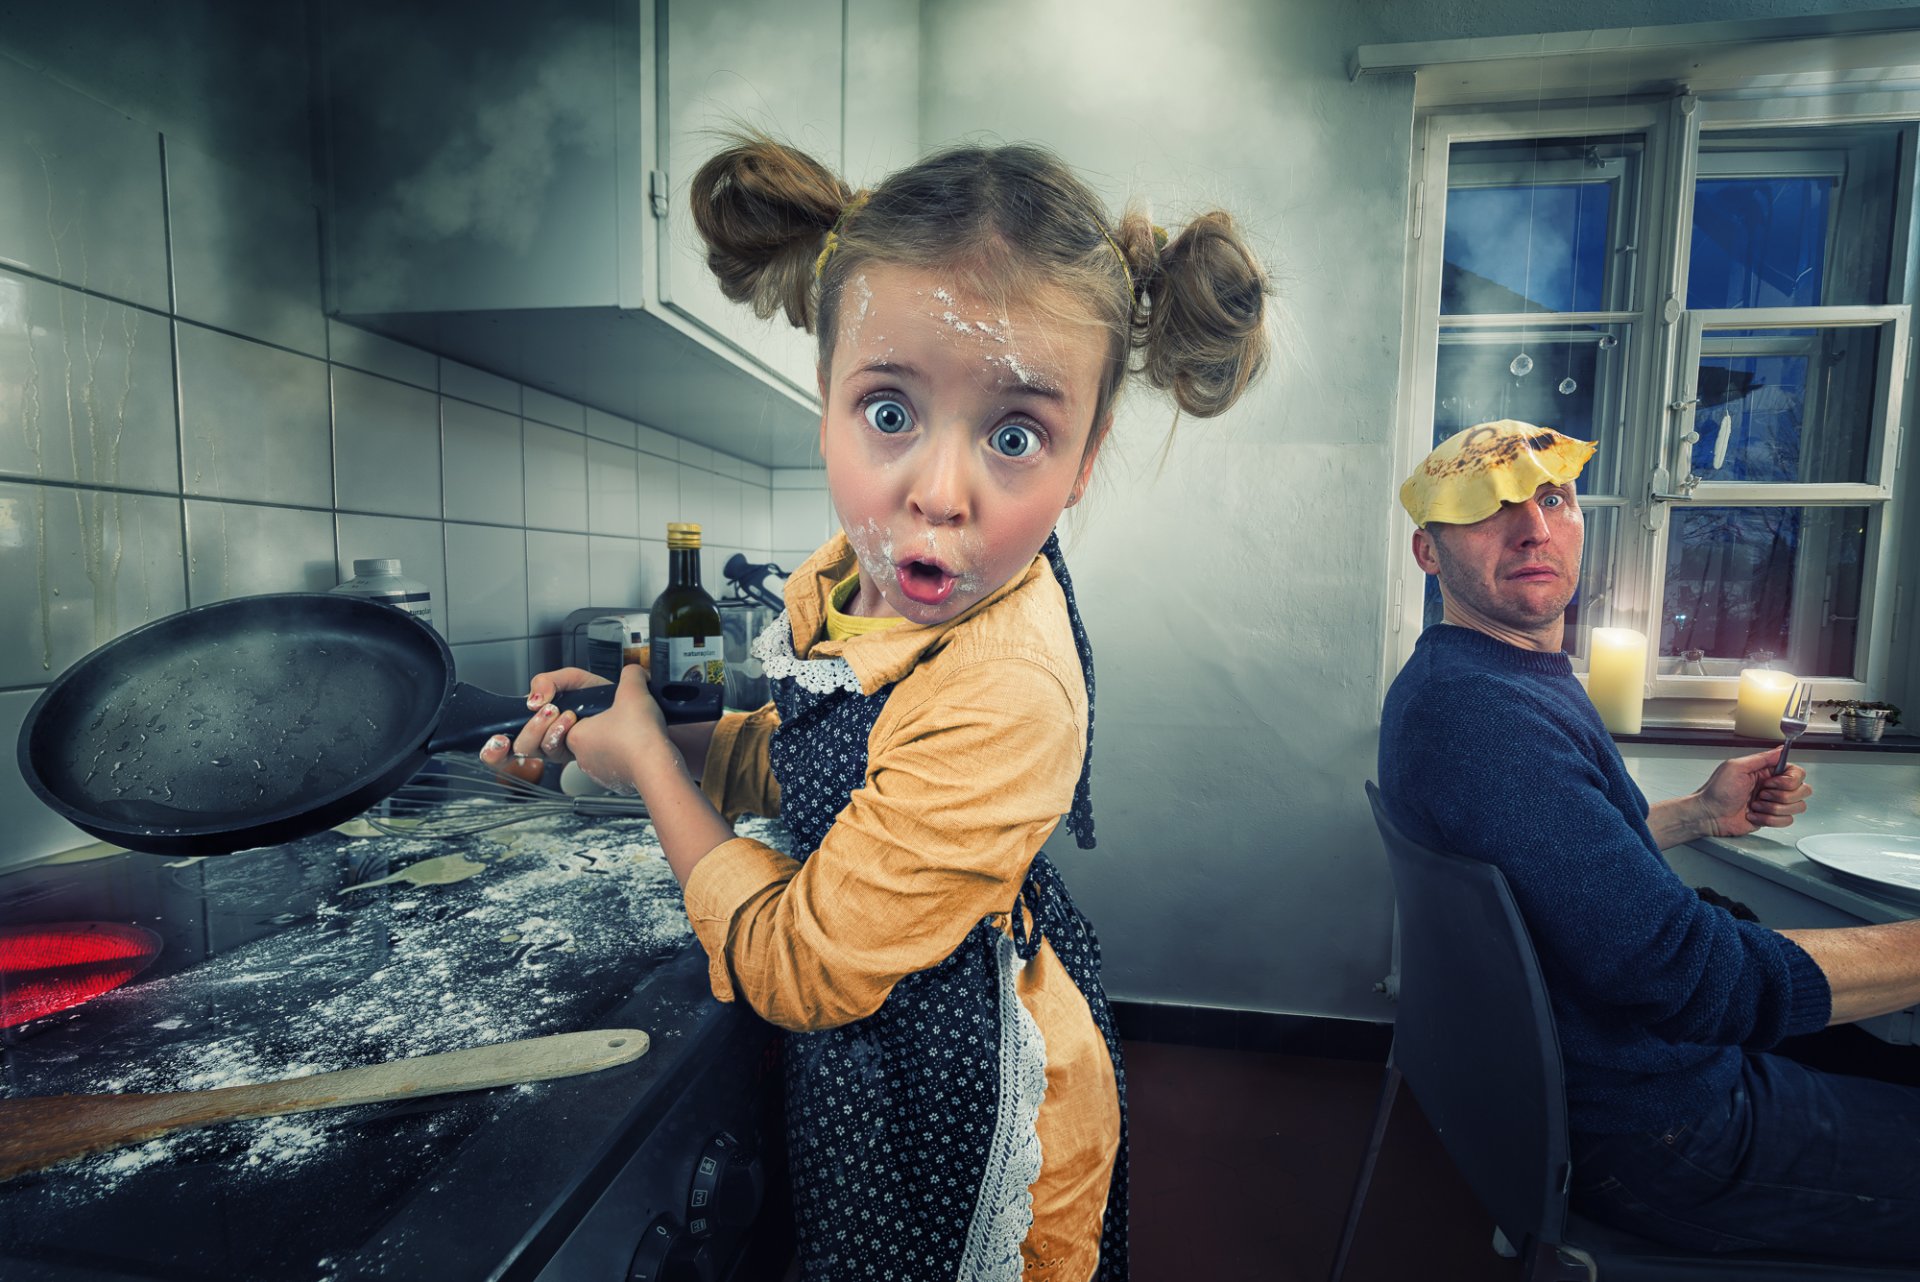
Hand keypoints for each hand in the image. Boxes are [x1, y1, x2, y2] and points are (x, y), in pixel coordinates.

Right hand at [477, 666, 609, 780]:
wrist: (626, 703)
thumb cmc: (598, 694)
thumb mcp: (569, 678)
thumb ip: (545, 681)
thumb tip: (531, 701)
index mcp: (538, 720)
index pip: (506, 742)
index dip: (494, 749)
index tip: (498, 739)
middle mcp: (544, 738)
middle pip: (518, 749)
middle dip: (528, 729)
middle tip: (543, 711)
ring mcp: (558, 748)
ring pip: (535, 750)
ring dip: (543, 728)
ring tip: (561, 712)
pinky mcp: (572, 753)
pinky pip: (555, 750)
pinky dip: (558, 732)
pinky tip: (569, 720)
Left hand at [562, 665, 674, 793]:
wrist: (658, 769)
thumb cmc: (640, 738)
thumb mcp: (633, 690)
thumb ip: (630, 674)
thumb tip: (634, 673)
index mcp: (576, 736)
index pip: (566, 720)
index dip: (582, 710)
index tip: (601, 708)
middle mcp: (581, 757)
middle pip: (582, 734)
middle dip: (599, 724)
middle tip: (616, 717)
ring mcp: (597, 771)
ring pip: (599, 750)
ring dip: (612, 740)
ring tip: (630, 731)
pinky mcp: (614, 781)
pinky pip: (615, 764)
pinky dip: (625, 755)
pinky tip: (638, 746)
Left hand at [1692, 747, 1812, 838]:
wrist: (1708, 815)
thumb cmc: (1716, 791)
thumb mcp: (1736, 767)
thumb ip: (1761, 758)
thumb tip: (1780, 749)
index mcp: (1766, 772)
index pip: (1797, 772)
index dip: (1789, 780)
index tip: (1771, 782)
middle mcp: (1773, 787)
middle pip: (1803, 790)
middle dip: (1781, 796)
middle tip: (1761, 794)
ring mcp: (1773, 803)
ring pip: (1797, 806)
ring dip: (1774, 808)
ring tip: (1754, 805)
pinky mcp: (1771, 818)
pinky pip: (1787, 820)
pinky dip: (1769, 820)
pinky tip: (1754, 815)